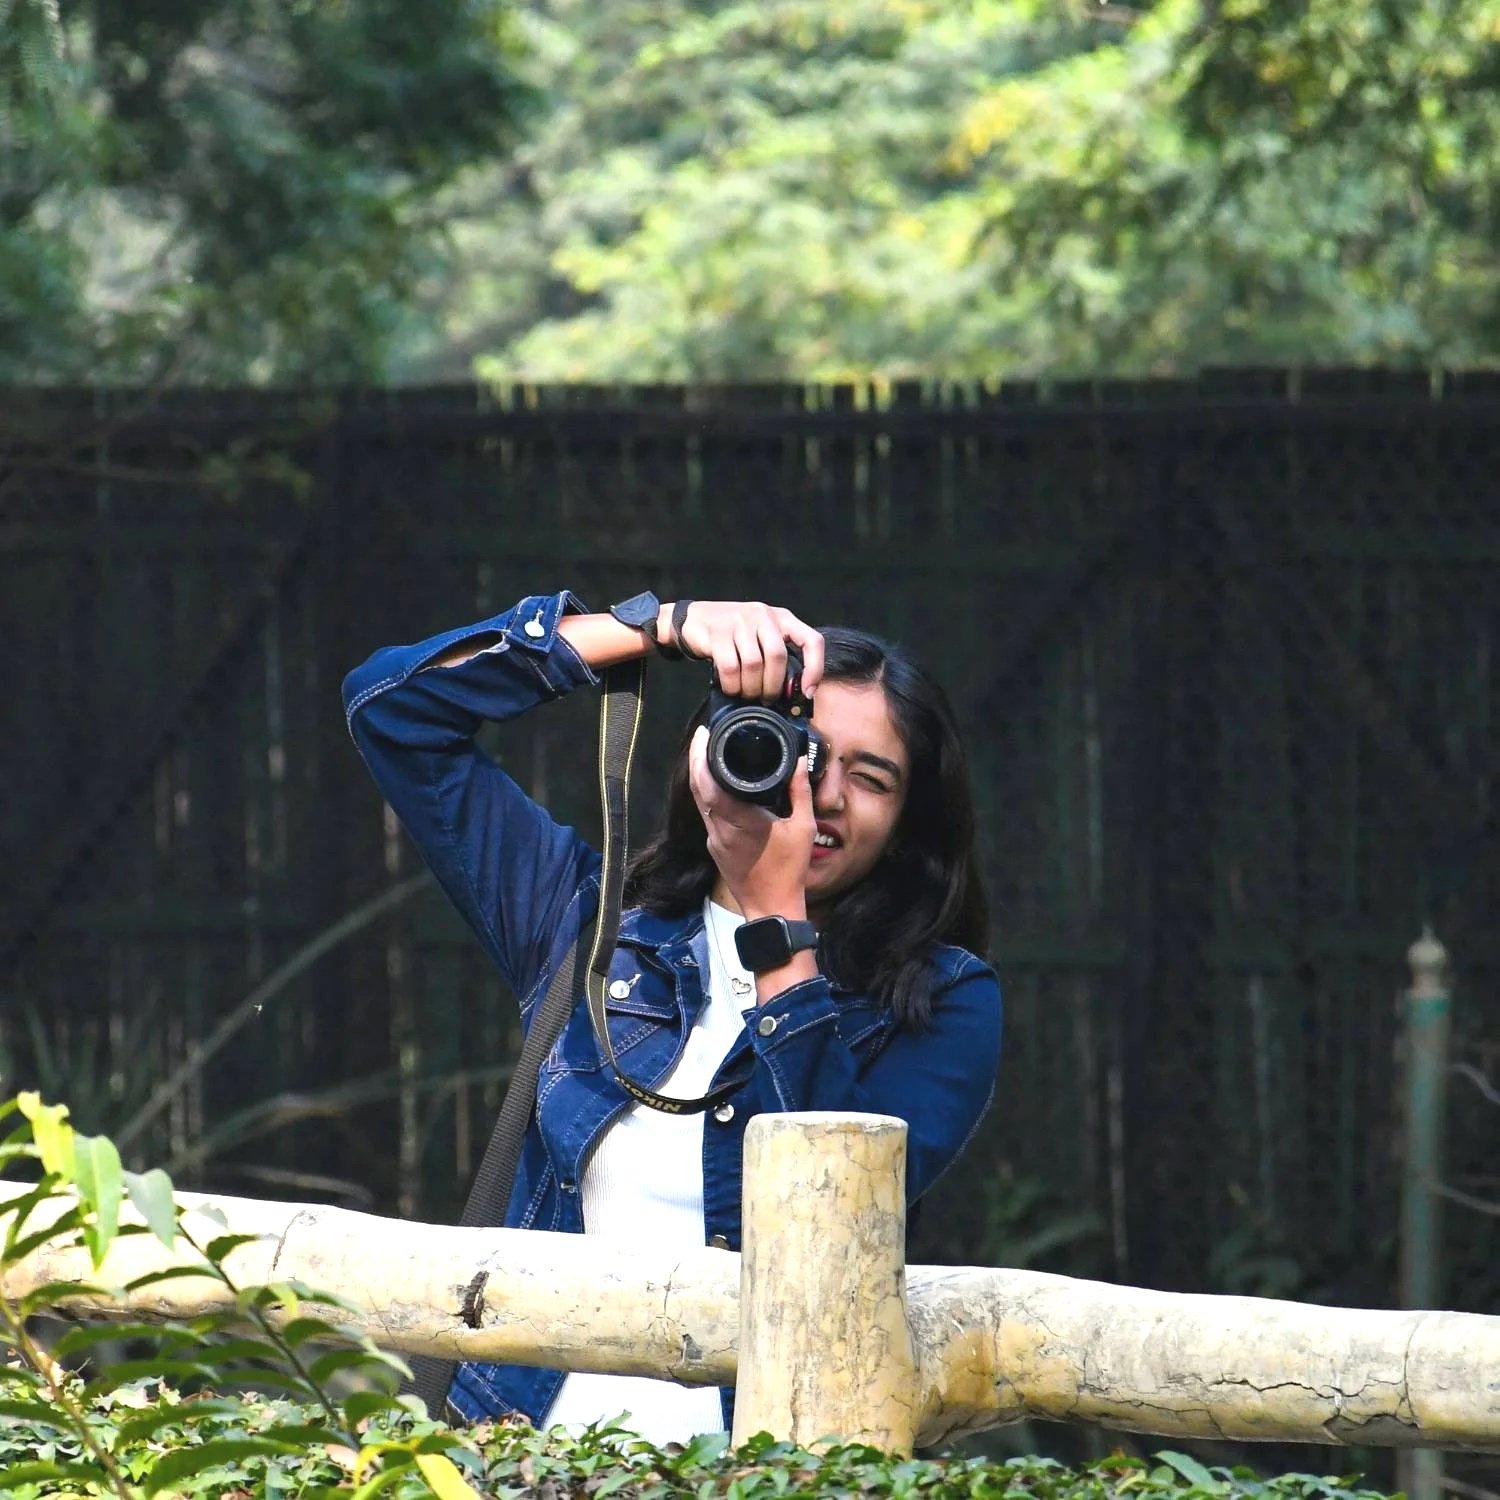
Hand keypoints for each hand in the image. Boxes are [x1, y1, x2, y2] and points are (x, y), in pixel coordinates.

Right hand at [672, 601, 823, 700]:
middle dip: (773, 685)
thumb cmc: (733, 632)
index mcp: (781, 617)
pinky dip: (733, 685)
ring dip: (752, 687)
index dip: (814, 668)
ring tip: (748, 694)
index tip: (807, 692)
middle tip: (766, 698)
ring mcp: (739, 622)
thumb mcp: (761, 635)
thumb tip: (795, 692)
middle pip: (777, 657)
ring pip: (754, 664)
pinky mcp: (717, 634)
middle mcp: (763, 615)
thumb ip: (778, 655)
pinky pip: (730, 668)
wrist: (694, 619)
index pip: (811, 640)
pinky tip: (732, 689)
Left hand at [688, 728, 813, 918]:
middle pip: (698, 789)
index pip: (710, 785)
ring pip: (699, 802)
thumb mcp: (803, 829)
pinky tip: (717, 785)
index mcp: (740, 821)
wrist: (772, 908)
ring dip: (700, 777)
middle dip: (695, 760)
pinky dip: (708, 796)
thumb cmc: (789, 871)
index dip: (700, 758)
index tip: (703, 736)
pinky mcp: (715, 849)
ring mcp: (714, 841)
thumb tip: (798, 763)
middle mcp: (720, 830)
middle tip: (702, 736)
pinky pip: (707, 816)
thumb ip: (800, 792)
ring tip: (707, 754)